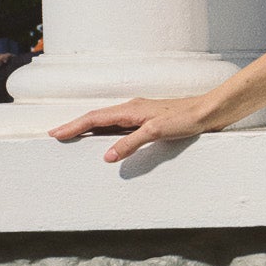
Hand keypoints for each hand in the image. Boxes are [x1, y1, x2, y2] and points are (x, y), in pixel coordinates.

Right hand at [50, 95, 223, 163]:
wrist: (208, 112)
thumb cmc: (186, 119)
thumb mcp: (157, 132)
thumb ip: (131, 143)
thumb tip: (107, 156)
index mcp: (130, 110)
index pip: (94, 118)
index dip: (74, 126)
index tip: (56, 133)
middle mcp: (132, 109)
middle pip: (96, 117)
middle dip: (75, 126)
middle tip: (56, 135)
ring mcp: (140, 114)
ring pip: (107, 120)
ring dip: (89, 128)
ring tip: (73, 136)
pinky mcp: (149, 120)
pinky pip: (119, 125)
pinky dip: (106, 130)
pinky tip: (105, 138)